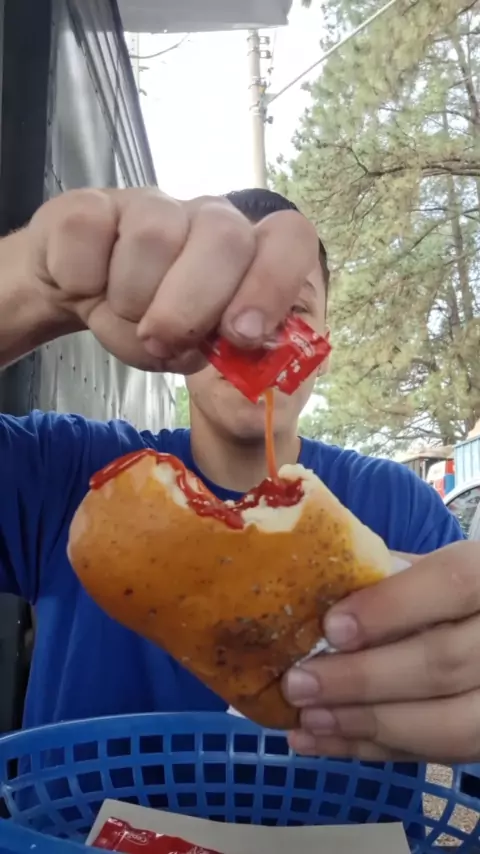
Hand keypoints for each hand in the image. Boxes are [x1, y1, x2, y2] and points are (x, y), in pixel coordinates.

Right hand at [26, 188, 317, 372]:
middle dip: (194, 307)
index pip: (290, 238)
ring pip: (152, 240)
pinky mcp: (90, 204)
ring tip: (124, 314)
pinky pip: (89, 237)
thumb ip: (230, 359)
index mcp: (247, 252)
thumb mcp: (197, 351)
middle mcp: (207, 216)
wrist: (79, 294)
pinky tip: (87, 287)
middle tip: (163, 340)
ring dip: (132, 302)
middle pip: (226, 238)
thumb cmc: (153, 323)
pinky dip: (84, 283)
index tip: (242, 334)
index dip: (273, 283)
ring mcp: (150, 204)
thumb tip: (242, 355)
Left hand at [282, 541, 479, 762]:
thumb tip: (311, 594)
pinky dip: (375, 750)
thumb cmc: (447, 589)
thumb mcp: (425, 567)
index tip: (332, 627)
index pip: (452, 583)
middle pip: (444, 664)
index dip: (391, 607)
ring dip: (367, 724)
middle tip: (299, 683)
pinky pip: (440, 756)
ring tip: (307, 719)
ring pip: (451, 724)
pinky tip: (322, 742)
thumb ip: (384, 576)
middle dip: (362, 679)